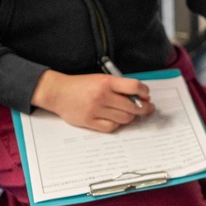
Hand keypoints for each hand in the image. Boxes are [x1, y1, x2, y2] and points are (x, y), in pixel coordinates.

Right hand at [31, 70, 153, 132]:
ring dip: (131, 116)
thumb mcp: (102, 79)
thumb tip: (142, 97)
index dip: (144, 92)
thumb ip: (120, 87)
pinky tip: (116, 119)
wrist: (58, 92)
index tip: (146, 95)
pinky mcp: (88, 122)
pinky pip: (111, 127)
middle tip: (148, 109)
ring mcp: (95, 110)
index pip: (134, 87)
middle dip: (144, 108)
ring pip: (124, 118)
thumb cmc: (82, 85)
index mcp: (106, 82)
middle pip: (132, 106)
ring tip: (130, 113)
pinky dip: (118, 124)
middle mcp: (102, 96)